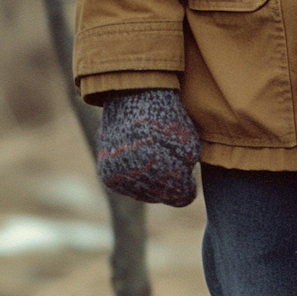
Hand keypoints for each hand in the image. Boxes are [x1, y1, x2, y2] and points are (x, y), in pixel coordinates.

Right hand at [97, 89, 199, 207]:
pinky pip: (126, 187)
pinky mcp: (107, 175)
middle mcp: (140, 178)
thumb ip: (186, 173)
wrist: (133, 97)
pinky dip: (135, 177)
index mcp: (165, 171)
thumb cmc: (168, 120)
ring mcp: (120, 178)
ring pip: (143, 195)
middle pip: (162, 197)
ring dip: (152, 182)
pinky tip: (141, 158)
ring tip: (154, 155)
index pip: (182, 198)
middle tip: (170, 159)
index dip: (188, 185)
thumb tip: (181, 196)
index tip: (187, 172)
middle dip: (170, 182)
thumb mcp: (189, 145)